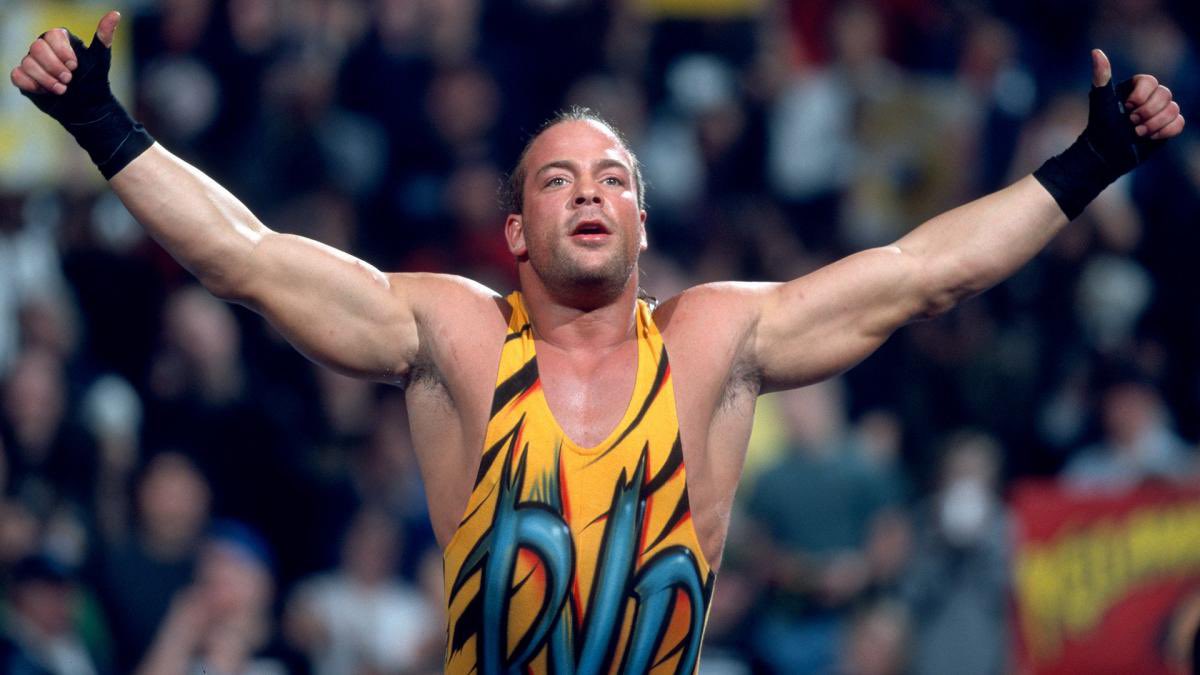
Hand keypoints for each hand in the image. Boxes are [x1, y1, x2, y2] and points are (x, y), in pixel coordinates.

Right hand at [9, 10, 152, 178]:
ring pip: (27, 63)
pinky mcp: (25, 79)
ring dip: (47, 79)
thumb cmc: (94, 81)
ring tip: (62, 89)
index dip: (61, 51)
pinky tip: (46, 92)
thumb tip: (115, 14)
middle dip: (54, 67)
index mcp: (60, 41)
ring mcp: (33, 63)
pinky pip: (17, 75)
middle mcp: (44, 49)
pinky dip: (32, 84)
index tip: (75, 66)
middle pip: (36, 48)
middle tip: (69, 80)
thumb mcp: (101, 59)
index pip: (51, 35)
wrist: (88, 109)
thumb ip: (104, 36)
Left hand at [1091, 49, 1185, 141]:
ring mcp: (1158, 112)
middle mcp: (1148, 97)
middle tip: (1130, 123)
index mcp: (1133, 88)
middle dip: (1148, 112)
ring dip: (1154, 124)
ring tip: (1137, 133)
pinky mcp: (1165, 127)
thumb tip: (1095, 51)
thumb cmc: (1101, 127)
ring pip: (1174, 109)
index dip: (1142, 95)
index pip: (1150, 81)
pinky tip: (1149, 138)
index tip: (1127, 106)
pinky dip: (1165, 132)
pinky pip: (1179, 122)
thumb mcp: (1101, 101)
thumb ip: (1101, 77)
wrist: (1105, 156)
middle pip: (1165, 94)